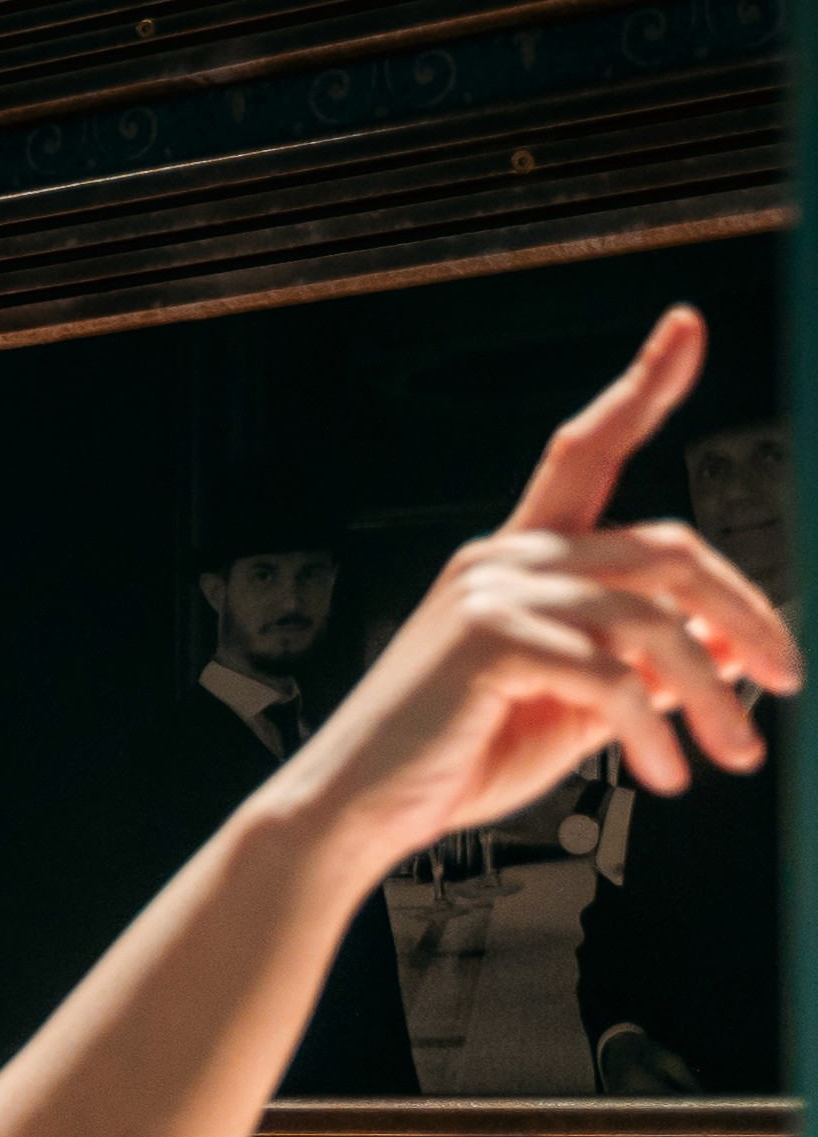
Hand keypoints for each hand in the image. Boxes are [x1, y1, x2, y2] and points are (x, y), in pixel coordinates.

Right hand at [279, 308, 797, 870]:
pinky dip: (653, 731)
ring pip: (653, 622)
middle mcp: (505, 558)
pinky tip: (662, 773)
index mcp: (518, 558)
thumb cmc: (455, 758)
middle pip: (667, 549)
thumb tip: (731, 650)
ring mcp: (493, 594)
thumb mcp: (573, 708)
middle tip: (785, 677)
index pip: (586, 450)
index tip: (685, 327)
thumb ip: (644, 671)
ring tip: (732, 755)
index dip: (641, 385)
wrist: (360, 808)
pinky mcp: (489, 642)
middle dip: (746, 611)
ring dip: (711, 695)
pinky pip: (609, 677)